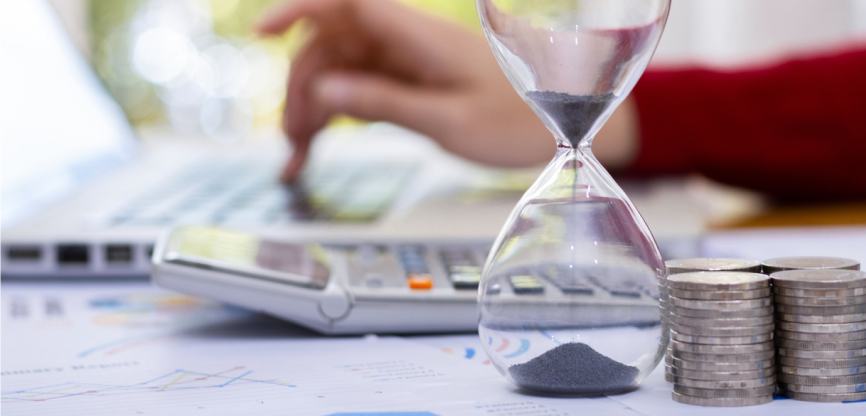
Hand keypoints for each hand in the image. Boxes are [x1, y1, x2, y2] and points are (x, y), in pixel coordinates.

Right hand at [257, 0, 637, 182]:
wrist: (566, 127)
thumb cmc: (519, 122)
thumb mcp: (448, 122)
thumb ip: (384, 104)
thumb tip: (324, 93)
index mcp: (418, 37)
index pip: (345, 2)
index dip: (296, 8)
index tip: (259, 34)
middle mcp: (407, 42)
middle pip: (329, 45)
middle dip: (300, 88)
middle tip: (292, 142)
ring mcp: (406, 62)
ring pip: (338, 71)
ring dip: (312, 108)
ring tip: (299, 155)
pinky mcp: (409, 82)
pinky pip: (358, 89)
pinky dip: (335, 115)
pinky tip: (319, 145)